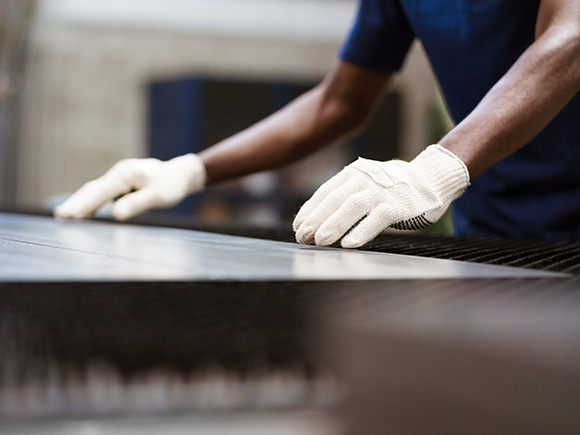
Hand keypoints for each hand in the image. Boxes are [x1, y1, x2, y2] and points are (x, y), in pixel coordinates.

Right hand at [55, 154, 205, 220]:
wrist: (180, 175)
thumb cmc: (170, 185)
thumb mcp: (157, 196)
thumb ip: (137, 204)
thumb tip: (115, 214)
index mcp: (125, 174)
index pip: (101, 191)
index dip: (85, 204)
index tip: (71, 214)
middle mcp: (119, 174)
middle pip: (93, 190)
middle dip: (76, 203)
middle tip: (60, 216)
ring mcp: (119, 178)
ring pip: (96, 191)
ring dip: (81, 203)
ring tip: (65, 217)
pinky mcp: (122, 185)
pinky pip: (103, 194)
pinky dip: (92, 203)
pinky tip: (84, 214)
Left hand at [293, 145, 469, 247]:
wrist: (431, 178)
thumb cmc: (392, 187)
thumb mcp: (365, 183)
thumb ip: (344, 196)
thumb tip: (315, 220)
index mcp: (353, 173)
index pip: (325, 192)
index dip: (309, 210)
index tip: (297, 227)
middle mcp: (364, 179)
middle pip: (334, 199)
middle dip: (315, 219)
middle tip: (302, 237)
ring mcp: (381, 191)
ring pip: (352, 206)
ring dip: (333, 224)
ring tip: (319, 241)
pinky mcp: (398, 205)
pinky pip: (377, 218)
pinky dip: (362, 231)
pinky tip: (349, 244)